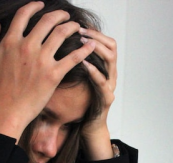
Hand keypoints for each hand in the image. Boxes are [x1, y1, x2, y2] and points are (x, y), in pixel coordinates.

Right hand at [0, 2, 96, 142]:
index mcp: (10, 41)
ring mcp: (41, 60)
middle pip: (47, 21)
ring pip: (62, 34)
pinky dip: (84, 49)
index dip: (34, 6)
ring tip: (77, 26)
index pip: (24, 15)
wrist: (4, 112)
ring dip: (72, 26)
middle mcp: (27, 46)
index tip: (41, 5)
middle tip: (65, 15)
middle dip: (59, 15)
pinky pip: (73, 58)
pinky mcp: (53, 75)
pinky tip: (91, 45)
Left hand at [79, 27, 117, 160]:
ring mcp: (111, 86)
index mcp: (105, 68)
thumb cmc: (81, 102)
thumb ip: (75, 63)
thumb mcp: (78, 78)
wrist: (88, 127)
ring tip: (82, 43)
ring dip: (96, 49)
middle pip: (111, 47)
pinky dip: (94, 71)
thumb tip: (61, 45)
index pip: (107, 42)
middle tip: (80, 31)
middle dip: (96, 36)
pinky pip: (103, 82)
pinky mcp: (107, 98)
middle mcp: (111, 74)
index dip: (95, 32)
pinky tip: (84, 64)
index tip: (80, 26)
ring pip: (111, 60)